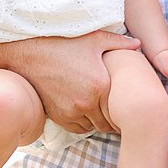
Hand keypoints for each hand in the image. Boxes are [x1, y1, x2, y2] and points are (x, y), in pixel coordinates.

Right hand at [6, 28, 140, 133]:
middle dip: (110, 117)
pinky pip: (75, 128)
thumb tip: (138, 44)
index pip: (118, 109)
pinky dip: (80, 123)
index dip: (122, 108)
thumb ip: (119, 43)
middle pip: (106, 122)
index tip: (123, 104)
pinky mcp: (56, 115)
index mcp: (100, 85)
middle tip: (111, 110)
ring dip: (95, 121)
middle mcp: (86, 102)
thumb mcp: (94, 39)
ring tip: (96, 110)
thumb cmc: (63, 42)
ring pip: (91, 127)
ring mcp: (70, 111)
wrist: (29, 52)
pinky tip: (82, 111)